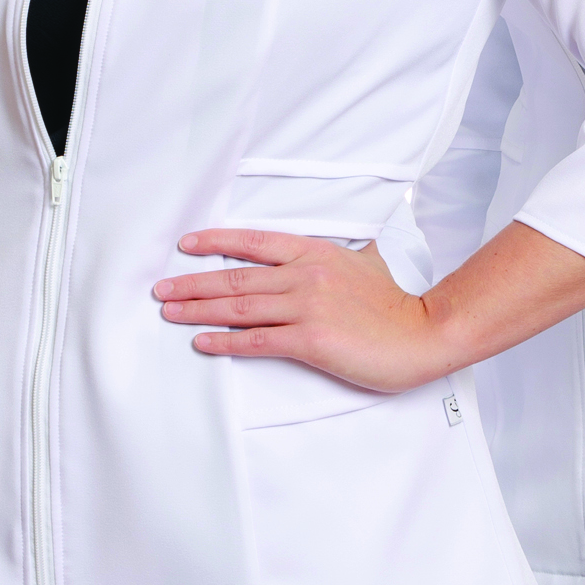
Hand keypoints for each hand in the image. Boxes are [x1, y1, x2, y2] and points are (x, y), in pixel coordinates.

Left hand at [155, 229, 438, 393]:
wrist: (422, 332)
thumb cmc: (395, 303)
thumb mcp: (363, 262)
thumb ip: (337, 256)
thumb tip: (329, 249)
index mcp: (315, 252)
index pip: (254, 241)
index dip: (216, 242)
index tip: (186, 245)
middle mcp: (306, 274)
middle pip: (237, 277)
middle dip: (193, 282)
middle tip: (161, 288)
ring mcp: (307, 306)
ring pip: (240, 307)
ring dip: (198, 309)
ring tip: (170, 312)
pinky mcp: (311, 340)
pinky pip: (257, 341)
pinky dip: (225, 341)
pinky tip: (202, 342)